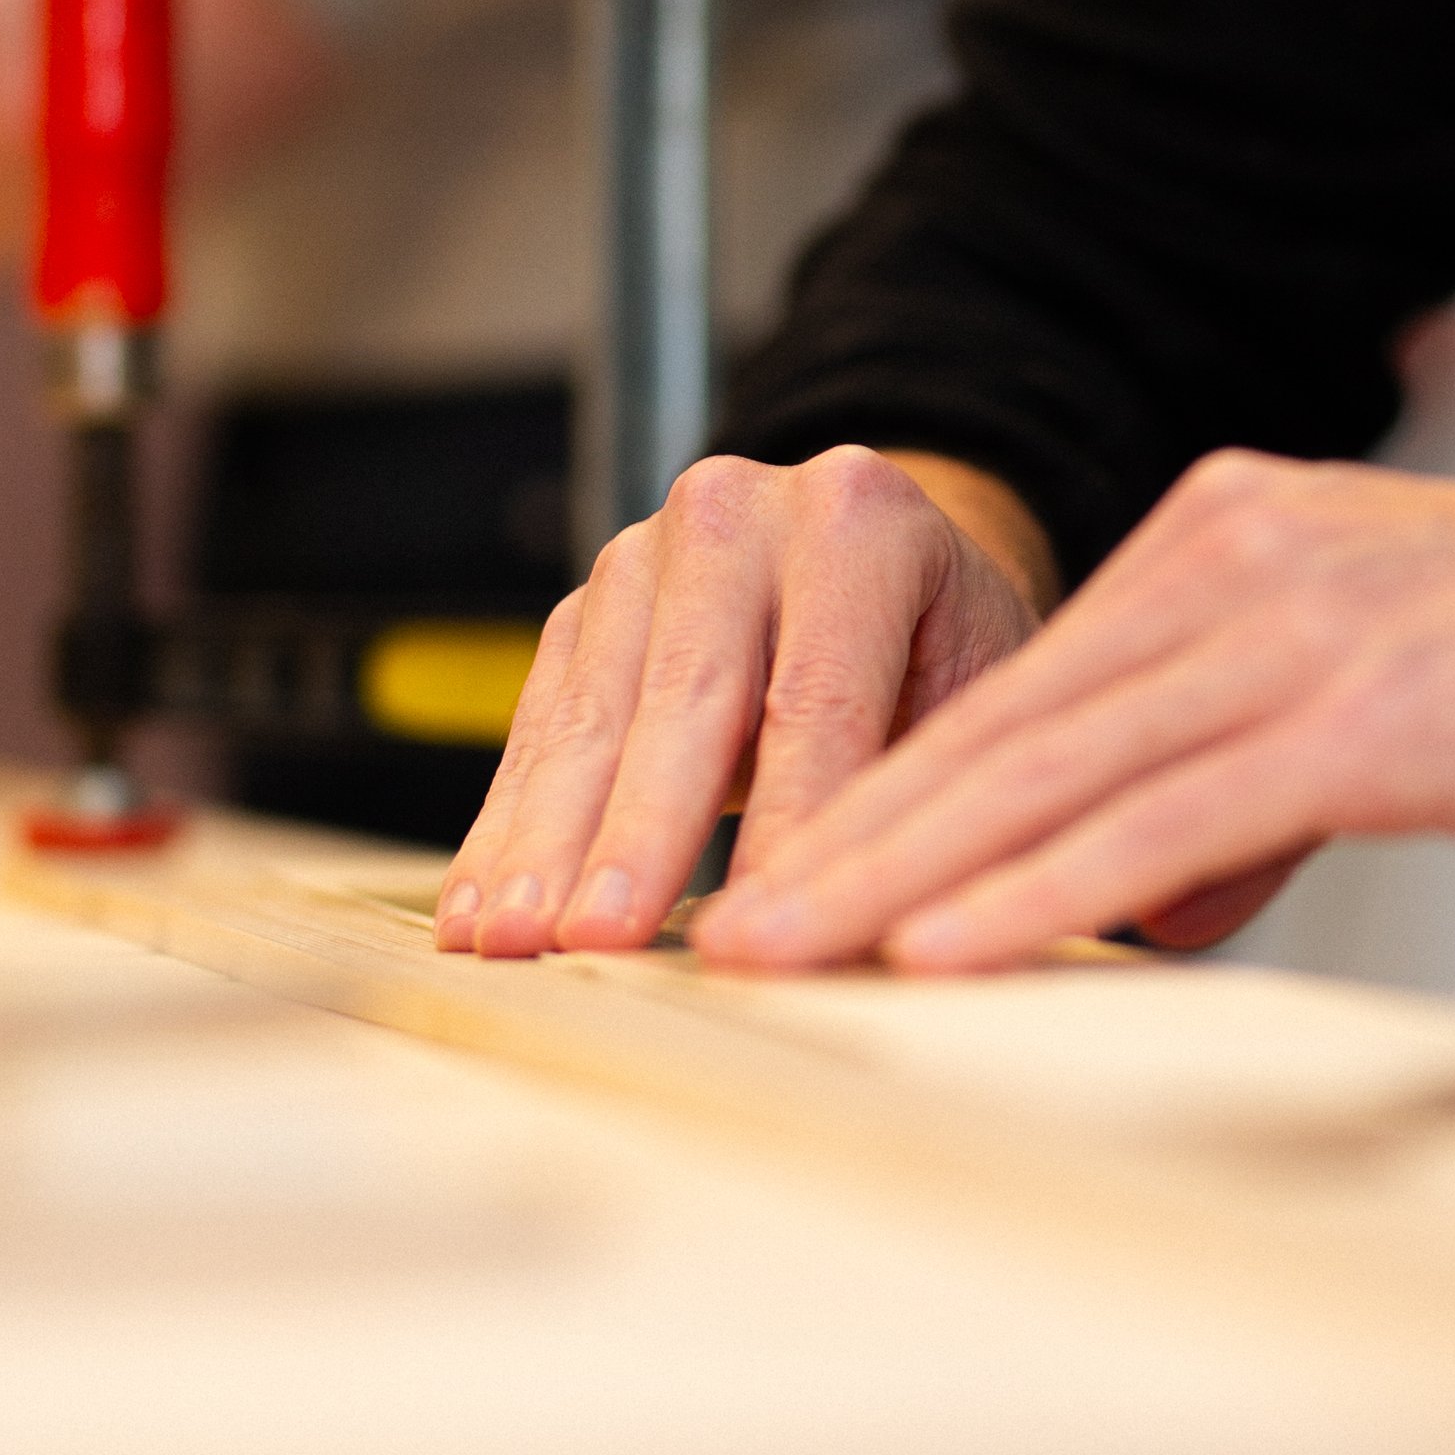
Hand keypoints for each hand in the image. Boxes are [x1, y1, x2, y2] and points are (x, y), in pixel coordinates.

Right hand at [433, 446, 1051, 955]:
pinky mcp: (585, 607)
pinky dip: (510, 823)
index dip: (785, 826)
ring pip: (595, 712)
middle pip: (691, 694)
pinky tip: (482, 906)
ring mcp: (646, 553)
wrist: (875, 566)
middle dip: (641, 834)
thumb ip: (922, 792)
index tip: (759, 936)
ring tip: (521, 941)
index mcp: (862, 520)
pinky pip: (541, 723)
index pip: (821, 695)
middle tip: (604, 939)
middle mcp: (741, 513)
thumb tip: (878, 933)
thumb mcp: (972, 702)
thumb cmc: (938, 652)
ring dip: (550, 840)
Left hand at [690, 448, 1454, 974]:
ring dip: (904, 873)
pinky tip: (951, 946)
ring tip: (785, 950)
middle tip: (720, 926)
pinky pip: (1166, 818)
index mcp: (1230, 532)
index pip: (1028, 684)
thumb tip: (1153, 894)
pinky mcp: (1363, 712)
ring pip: (1054, 769)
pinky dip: (1043, 891)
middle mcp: (1240, 557)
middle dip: (850, 833)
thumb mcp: (1378, 686)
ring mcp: (1298, 627)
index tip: (793, 863)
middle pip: (1004, 721)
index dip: (895, 783)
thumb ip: (1248, 772)